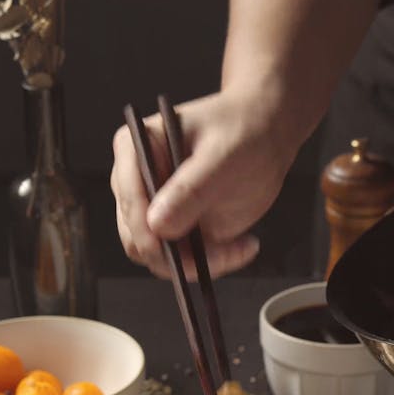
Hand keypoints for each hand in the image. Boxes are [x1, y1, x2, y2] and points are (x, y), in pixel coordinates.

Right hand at [110, 89, 295, 278]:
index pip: (128, 199)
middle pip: (136, 237)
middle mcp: (137, 184)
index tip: (166, 250)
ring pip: (158, 257)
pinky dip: (211, 264)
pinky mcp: (177, 230)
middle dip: (174, 256)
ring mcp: (156, 210)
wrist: (265, 136)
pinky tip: (242, 246)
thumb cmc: (242, 129)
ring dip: (195, 264)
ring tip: (238, 248)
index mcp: (134, 151)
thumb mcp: (222, 154)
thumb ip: (190, 189)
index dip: (144, 230)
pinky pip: (182, 262)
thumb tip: (157, 224)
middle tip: (218, 255)